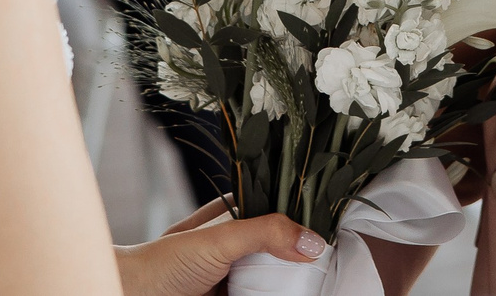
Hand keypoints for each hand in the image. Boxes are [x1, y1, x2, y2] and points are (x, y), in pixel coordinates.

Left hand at [115, 200, 324, 295]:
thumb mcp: (219, 239)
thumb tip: (312, 242)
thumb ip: (264, 233)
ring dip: (294, 280)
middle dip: (303, 253)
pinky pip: (265, 293)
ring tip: (319, 281)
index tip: (330, 228)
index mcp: (236, 213)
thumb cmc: (165, 263)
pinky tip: (295, 290)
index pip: (282, 207)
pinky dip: (279, 292)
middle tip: (327, 263)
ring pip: (278, 274)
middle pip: (284, 244)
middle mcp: (240, 241)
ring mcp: (238, 272)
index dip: (306, 216)